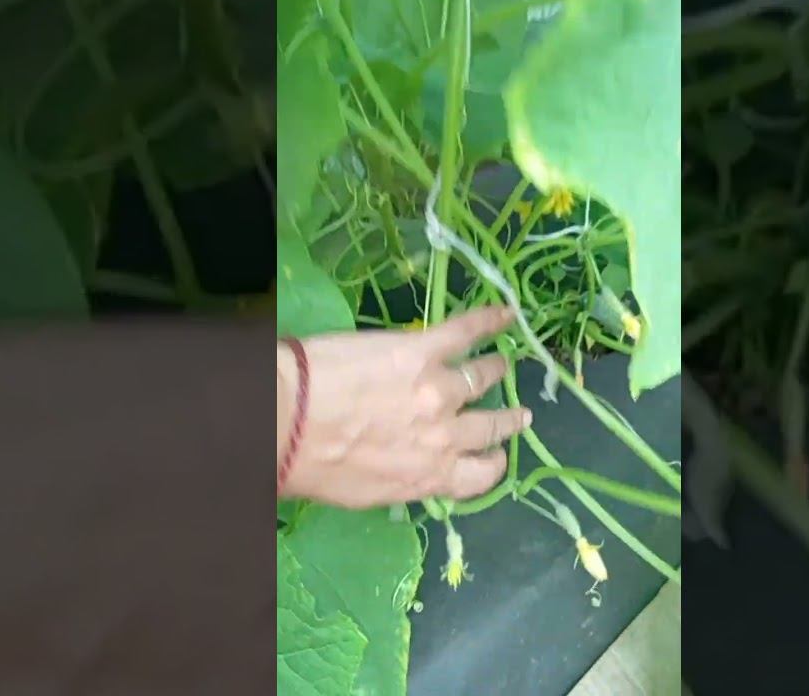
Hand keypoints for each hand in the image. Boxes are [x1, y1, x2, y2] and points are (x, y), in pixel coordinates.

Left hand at [278, 306, 531, 507]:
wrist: (289, 421)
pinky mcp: (422, 350)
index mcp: (430, 476)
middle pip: (490, 427)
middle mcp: (444, 436)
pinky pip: (465, 332)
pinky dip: (489, 321)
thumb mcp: (365, 495)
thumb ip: (402, 482)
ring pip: (481, 378)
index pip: (481, 476)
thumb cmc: (314, 466)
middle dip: (508, 420)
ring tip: (502, 364)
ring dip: (494, 371)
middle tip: (519, 414)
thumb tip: (412, 472)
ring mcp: (438, 390)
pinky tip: (506, 313)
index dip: (493, 463)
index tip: (497, 455)